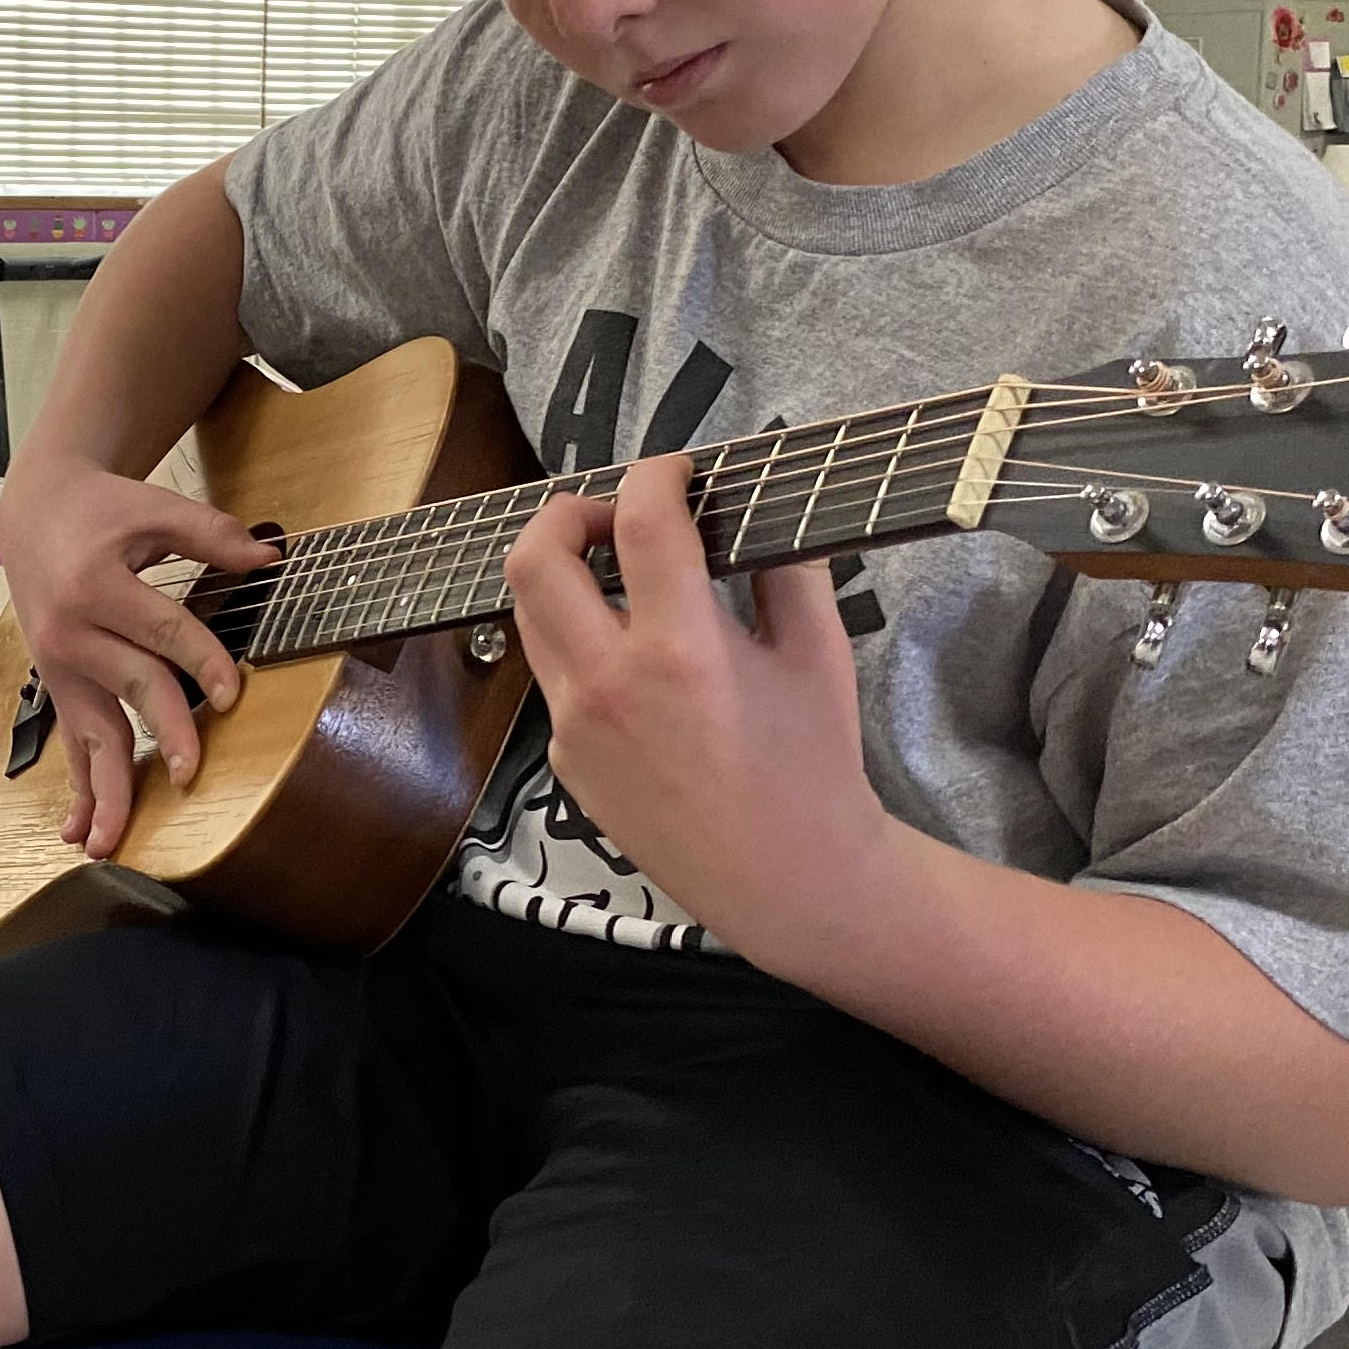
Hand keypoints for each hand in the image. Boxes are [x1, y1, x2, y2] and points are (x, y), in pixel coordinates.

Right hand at [0, 454, 281, 858]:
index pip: (161, 630)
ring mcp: (60, 666)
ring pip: (89, 734)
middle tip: (188, 772)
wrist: (32, 514)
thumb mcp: (152, 508)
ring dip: (102, 789)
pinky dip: (75, 791)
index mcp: (96, 585)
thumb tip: (271, 558)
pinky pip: (70, 745)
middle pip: (128, 687)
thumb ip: (209, 533)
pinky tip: (78, 832)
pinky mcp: (58, 686)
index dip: (202, 661)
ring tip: (110, 841)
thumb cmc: (98, 512)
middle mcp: (72, 632)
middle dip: (161, 731)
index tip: (233, 692)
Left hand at [502, 451, 889, 965]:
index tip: (675, 469)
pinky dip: (580, 641)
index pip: (641, 524)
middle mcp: (610, 686)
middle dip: (567, 512)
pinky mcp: (565, 760)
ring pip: (529, 615)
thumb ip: (786, 569)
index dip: (654, 475)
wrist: (785, 878)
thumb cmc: (812, 768)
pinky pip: (552, 675)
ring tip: (617, 571)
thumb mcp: (820, 655)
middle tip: (614, 513)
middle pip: (534, 559)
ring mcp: (575, 727)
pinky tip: (632, 654)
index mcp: (681, 652)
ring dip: (563, 575)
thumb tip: (760, 504)